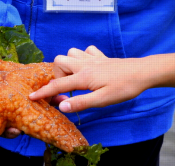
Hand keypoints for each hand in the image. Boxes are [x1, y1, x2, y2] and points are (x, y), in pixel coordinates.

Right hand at [29, 46, 152, 111]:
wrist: (143, 73)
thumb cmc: (124, 88)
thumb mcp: (103, 100)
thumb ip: (80, 102)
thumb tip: (61, 106)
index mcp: (83, 77)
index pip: (58, 85)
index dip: (43, 92)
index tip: (31, 97)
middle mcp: (84, 65)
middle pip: (59, 62)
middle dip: (57, 75)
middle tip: (67, 88)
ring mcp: (92, 59)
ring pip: (70, 54)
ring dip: (68, 65)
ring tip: (75, 78)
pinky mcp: (100, 57)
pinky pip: (85, 51)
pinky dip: (82, 57)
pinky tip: (88, 67)